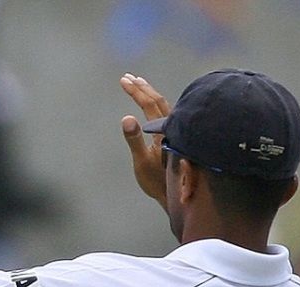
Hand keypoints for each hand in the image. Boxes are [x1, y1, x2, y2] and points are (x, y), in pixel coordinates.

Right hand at [119, 73, 170, 208]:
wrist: (176, 195)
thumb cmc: (157, 181)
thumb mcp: (142, 162)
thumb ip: (134, 140)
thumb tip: (126, 118)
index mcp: (164, 130)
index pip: (149, 103)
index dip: (136, 91)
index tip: (123, 80)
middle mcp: (171, 128)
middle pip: (157, 100)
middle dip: (142, 87)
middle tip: (127, 77)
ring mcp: (174, 132)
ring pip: (163, 106)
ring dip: (149, 93)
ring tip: (138, 83)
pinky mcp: (174, 137)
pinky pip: (165, 113)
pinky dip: (155, 104)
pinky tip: (151, 105)